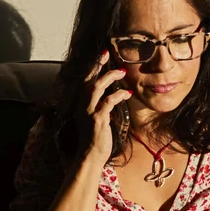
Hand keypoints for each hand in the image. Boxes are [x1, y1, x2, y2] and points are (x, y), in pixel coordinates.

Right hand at [82, 51, 132, 168]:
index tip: (102, 55)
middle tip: (108, 54)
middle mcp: (82, 105)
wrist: (90, 156)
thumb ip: (100, 106)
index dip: (93, 67)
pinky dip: (119, 95)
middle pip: (89, 79)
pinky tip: (128, 93)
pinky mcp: (97, 119)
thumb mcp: (95, 118)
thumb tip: (110, 96)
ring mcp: (89, 111)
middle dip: (98, 65)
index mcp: (81, 104)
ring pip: (97, 87)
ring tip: (122, 72)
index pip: (85, 80)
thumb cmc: (95, 138)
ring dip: (109, 77)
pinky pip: (108, 102)